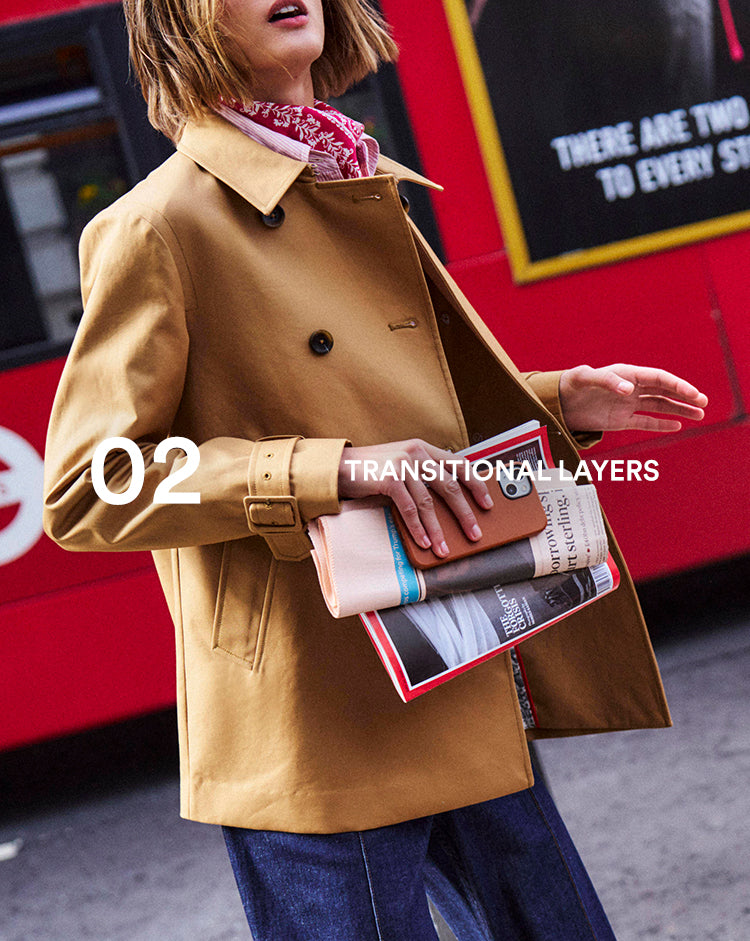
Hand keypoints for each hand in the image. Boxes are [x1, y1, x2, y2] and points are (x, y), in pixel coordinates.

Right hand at [338, 439, 492, 557]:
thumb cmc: (371, 469)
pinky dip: (418, 528)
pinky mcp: (388, 479)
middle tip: (474, 533)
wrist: (339, 466)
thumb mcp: (401, 463)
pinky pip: (409, 509)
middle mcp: (416, 453)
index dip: (476, 485)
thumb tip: (448, 499)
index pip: (460, 464)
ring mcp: (402, 464)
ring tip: (444, 548)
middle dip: (464, 513)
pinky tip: (423, 542)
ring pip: (429, 502)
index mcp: (423, 448)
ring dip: (438, 529)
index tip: (487, 503)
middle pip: (449, 486)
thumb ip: (422, 473)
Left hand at [559, 364, 707, 432]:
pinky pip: (645, 421)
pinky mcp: (621, 420)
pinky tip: (677, 426)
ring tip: (700, 415)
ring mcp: (627, 404)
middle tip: (704, 404)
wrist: (556, 402)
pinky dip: (661, 424)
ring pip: (660, 406)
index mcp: (627, 374)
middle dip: (685, 396)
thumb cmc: (569, 384)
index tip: (692, 394)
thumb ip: (606, 381)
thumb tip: (628, 389)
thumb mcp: (584, 378)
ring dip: (679, 410)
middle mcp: (631, 388)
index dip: (677, 385)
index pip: (658, 378)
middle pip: (664, 391)